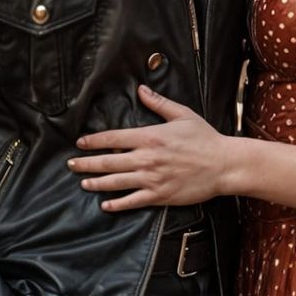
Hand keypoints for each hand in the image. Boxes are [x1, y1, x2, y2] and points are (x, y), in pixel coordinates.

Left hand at [70, 86, 234, 210]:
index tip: (80, 143)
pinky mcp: (160, 195)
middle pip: (108, 162)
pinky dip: (117, 204)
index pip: (113, 138)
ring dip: (96, 183)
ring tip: (83, 183)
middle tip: (71, 165)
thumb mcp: (182, 115)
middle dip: (86, 164)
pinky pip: (133, 201)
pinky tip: (105, 205)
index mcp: (150, 137)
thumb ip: (159, 103)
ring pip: (116, 182)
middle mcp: (147, 158)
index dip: (93, 141)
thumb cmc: (205, 139)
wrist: (224, 165)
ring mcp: (152, 179)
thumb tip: (141, 90)